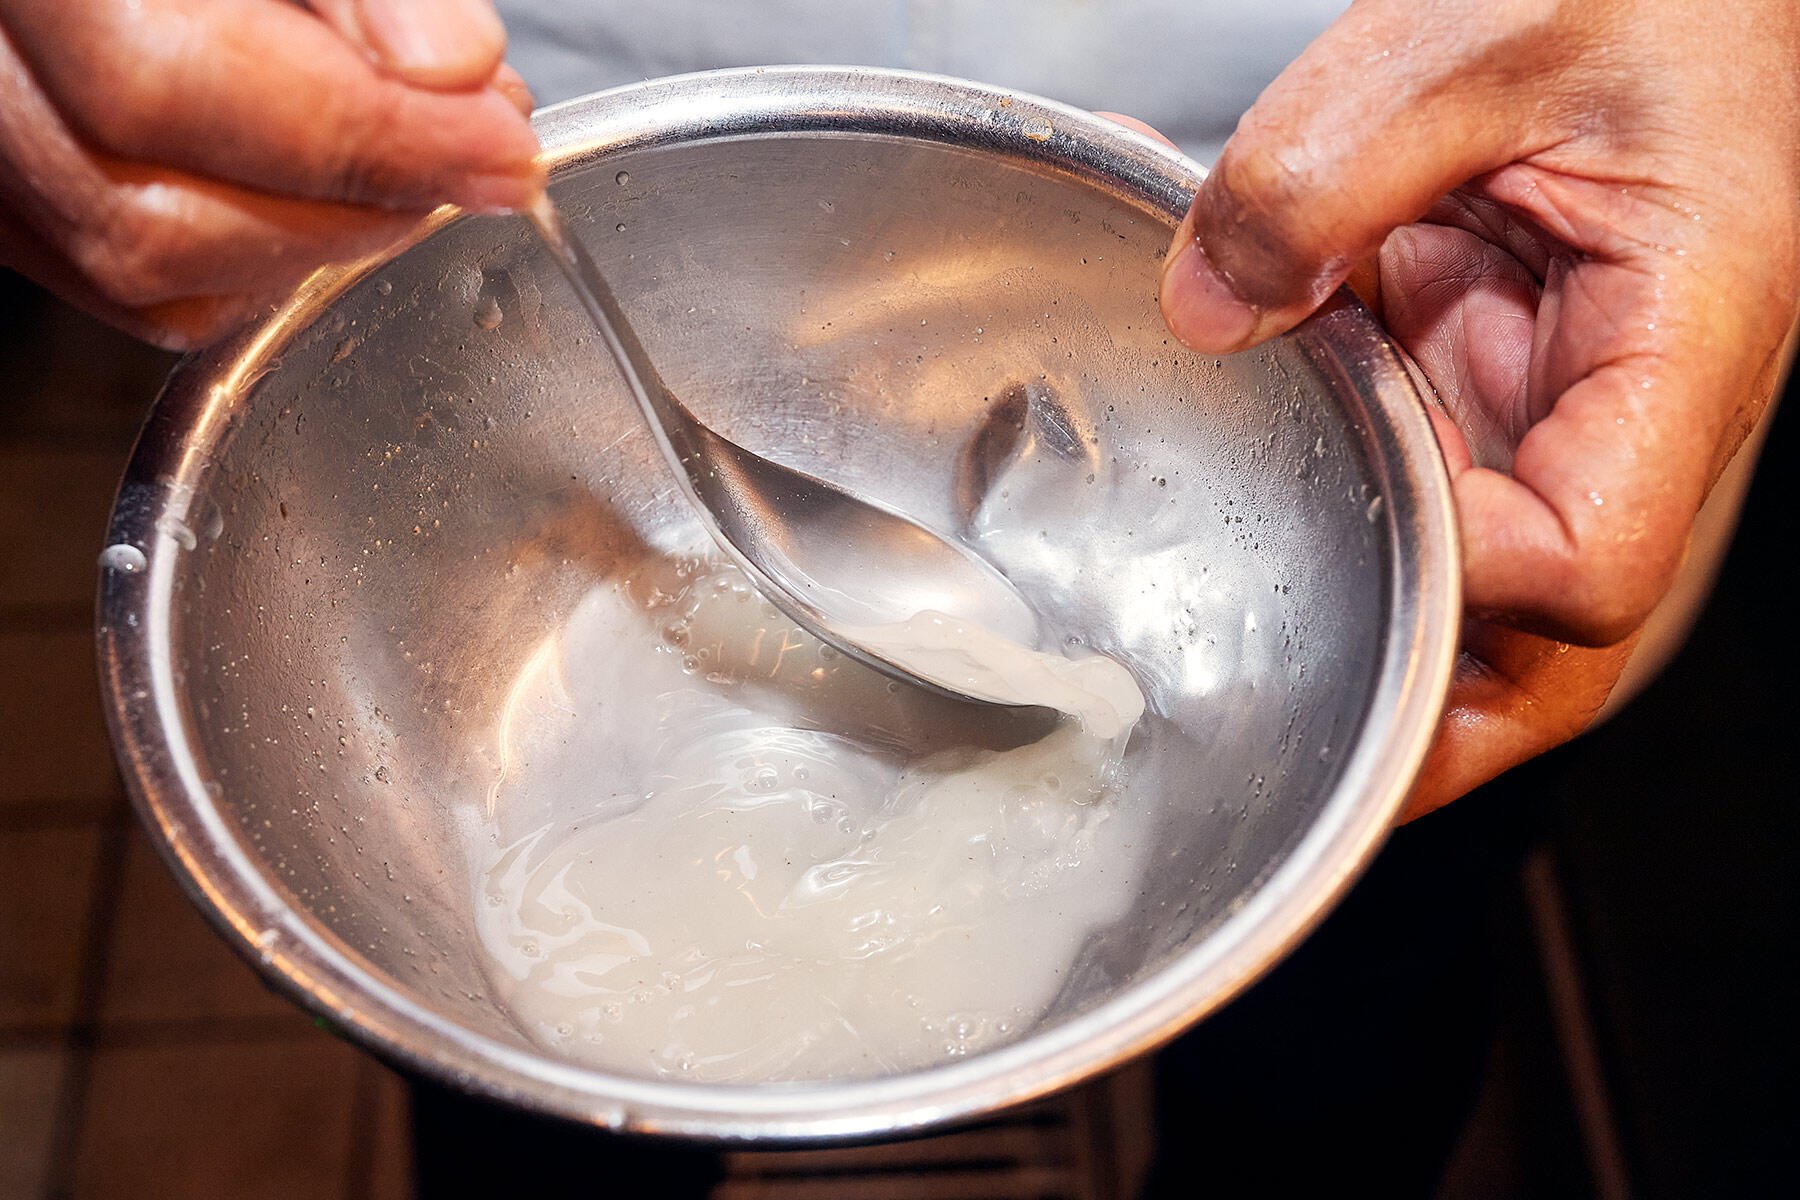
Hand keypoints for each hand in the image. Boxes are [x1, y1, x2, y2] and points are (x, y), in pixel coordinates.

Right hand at [0, 0, 540, 347]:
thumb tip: (454, 67)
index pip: (170, 83)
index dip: (358, 135)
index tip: (500, 146)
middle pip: (149, 215)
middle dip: (352, 210)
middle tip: (474, 154)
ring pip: (141, 269)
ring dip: (320, 244)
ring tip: (422, 162)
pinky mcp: (15, 199)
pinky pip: (132, 288)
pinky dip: (259, 266)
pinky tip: (332, 197)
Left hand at [1156, 0, 1799, 818]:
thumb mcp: (1473, 36)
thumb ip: (1321, 168)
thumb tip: (1208, 308)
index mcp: (1686, 343)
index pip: (1589, 560)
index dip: (1461, 585)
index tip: (1343, 523)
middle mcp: (1639, 416)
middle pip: (1554, 647)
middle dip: (1421, 715)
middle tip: (1274, 740)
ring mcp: (1570, 421)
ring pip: (1493, 609)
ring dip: (1376, 644)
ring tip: (1243, 675)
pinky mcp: (1507, 397)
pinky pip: (1437, 508)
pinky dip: (1345, 522)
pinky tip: (1252, 505)